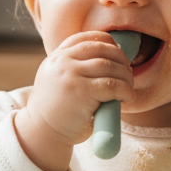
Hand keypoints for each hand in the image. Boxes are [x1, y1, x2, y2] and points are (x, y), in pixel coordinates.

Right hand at [15, 31, 134, 170]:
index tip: (118, 53)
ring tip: (128, 88)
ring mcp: (70, 74)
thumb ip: (73, 68)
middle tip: (128, 74)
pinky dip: (125, 90)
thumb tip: (109, 61)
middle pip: (102, 49)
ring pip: (110, 66)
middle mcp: (62, 61)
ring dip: (126, 76)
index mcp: (56, 57)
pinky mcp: (81, 91)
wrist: (42, 132)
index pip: (86, 38)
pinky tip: (127, 97)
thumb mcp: (57, 81)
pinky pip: (112, 85)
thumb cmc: (55, 111)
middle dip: (121, 59)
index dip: (107, 42)